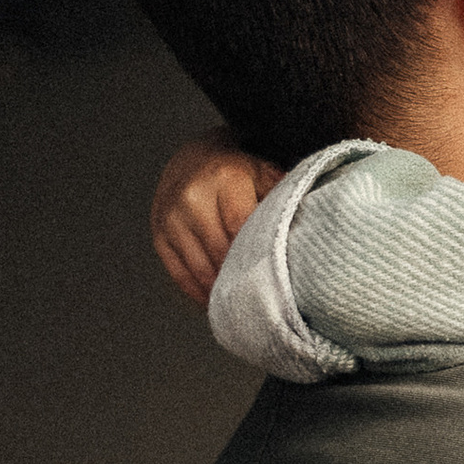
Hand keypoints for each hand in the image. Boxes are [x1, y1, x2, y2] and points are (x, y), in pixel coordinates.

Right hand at [152, 134, 275, 305]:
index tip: (274, 276)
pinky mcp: (159, 236)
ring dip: (221, 290)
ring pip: (199, 269)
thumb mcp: (264, 174)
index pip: (242, 227)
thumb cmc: (236, 173)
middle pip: (221, 252)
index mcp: (224, 179)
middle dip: (241, 276)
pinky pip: (179, 274)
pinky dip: (199, 292)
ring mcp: (172, 218)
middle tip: (262, 296)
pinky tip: (216, 299)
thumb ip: (283, 198)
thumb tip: (304, 230)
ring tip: (242, 302)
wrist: (193, 161)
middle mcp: (193, 197)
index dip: (257, 255)